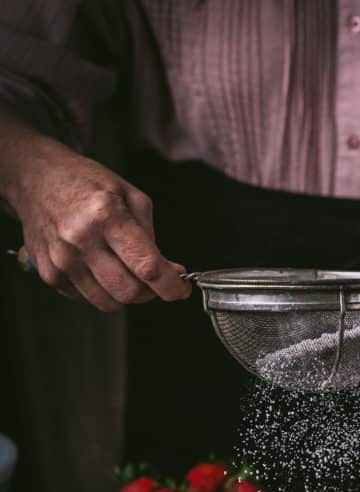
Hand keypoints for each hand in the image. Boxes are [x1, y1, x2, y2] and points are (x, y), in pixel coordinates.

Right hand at [12, 138, 190, 311]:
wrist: (35, 178)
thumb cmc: (85, 183)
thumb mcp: (129, 194)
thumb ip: (151, 236)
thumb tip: (170, 271)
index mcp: (105, 216)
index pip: (148, 267)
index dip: (171, 285)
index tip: (180, 289)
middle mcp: (81, 240)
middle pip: (130, 292)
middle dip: (149, 292)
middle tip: (151, 278)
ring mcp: (62, 260)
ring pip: (109, 302)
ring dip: (125, 294)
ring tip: (123, 270)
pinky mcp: (50, 273)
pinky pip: (87, 298)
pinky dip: (101, 290)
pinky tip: (98, 267)